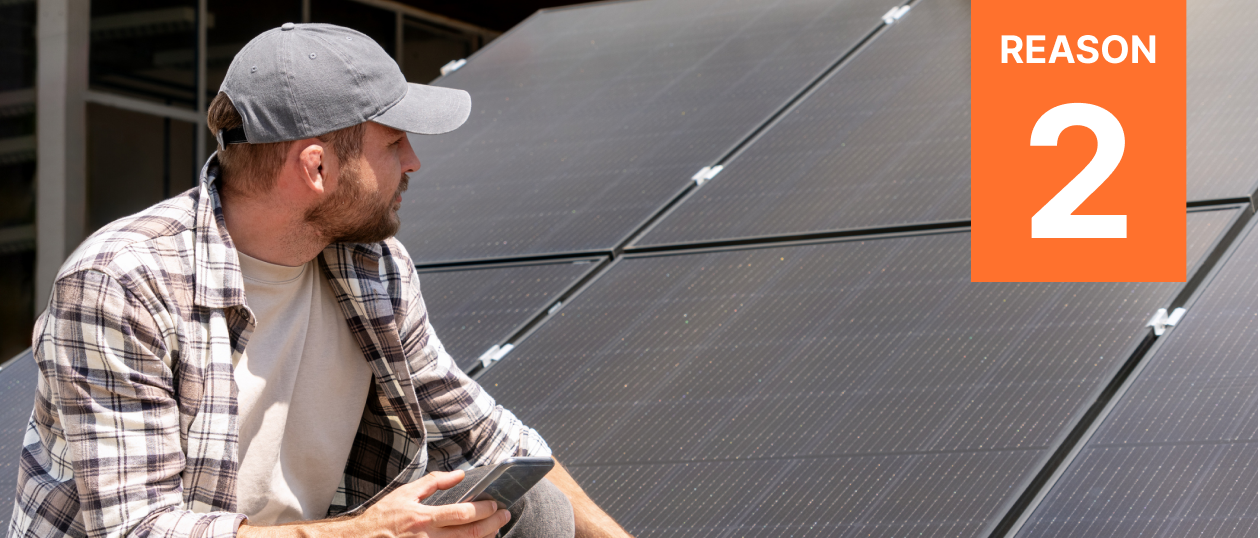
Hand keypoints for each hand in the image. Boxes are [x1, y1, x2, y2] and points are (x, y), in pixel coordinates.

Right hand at [238, 470, 509, 537]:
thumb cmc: (380, 518)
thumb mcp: (404, 493)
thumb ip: (433, 483)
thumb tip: (459, 474)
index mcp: (423, 519)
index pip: (462, 514)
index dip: (484, 510)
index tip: (498, 503)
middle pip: (469, 534)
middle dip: (492, 525)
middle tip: (505, 515)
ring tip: (496, 529)